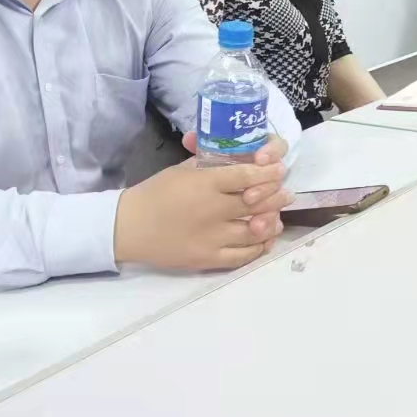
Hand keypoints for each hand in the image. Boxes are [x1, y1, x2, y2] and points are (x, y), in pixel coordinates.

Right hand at [112, 133, 292, 270]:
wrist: (129, 227)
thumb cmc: (155, 193)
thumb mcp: (181, 170)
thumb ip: (211, 165)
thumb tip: (239, 158)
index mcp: (204, 184)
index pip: (246, 176)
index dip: (267, 172)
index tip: (279, 169)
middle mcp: (212, 210)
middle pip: (256, 204)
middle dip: (276, 197)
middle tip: (286, 193)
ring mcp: (212, 238)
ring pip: (254, 231)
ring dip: (271, 223)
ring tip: (277, 218)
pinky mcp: (208, 259)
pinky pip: (241, 256)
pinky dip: (258, 248)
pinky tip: (264, 240)